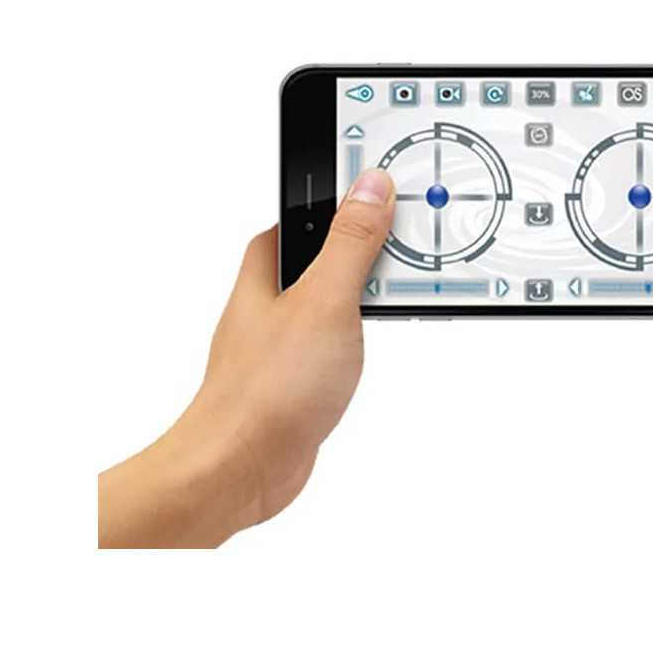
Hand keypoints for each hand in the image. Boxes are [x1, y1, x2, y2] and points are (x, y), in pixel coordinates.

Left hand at [98, 168, 394, 547]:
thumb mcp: (325, 300)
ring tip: (406, 288)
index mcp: (270, 262)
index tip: (395, 183)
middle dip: (372, 244)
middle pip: (333, 246)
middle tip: (413, 239)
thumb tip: (371, 186)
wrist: (239, 469)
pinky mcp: (301, 368)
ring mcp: (287, 330)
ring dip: (371, 290)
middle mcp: (274, 292)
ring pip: (340, 291)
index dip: (353, 193)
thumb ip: (351, 242)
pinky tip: (380, 340)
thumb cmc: (266, 388)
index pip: (314, 206)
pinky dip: (365, 331)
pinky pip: (341, 332)